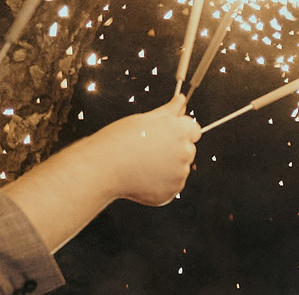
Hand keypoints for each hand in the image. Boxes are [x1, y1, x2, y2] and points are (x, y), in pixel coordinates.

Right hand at [77, 100, 200, 206]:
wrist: (104, 167)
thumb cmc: (121, 138)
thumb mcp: (145, 119)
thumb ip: (169, 111)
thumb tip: (182, 99)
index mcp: (179, 131)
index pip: (194, 129)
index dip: (180, 130)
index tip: (166, 132)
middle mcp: (185, 152)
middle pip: (188, 149)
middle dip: (173, 148)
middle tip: (146, 148)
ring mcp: (181, 173)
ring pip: (179, 168)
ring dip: (166, 166)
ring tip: (141, 162)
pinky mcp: (173, 190)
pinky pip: (171, 184)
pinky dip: (161, 182)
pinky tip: (142, 176)